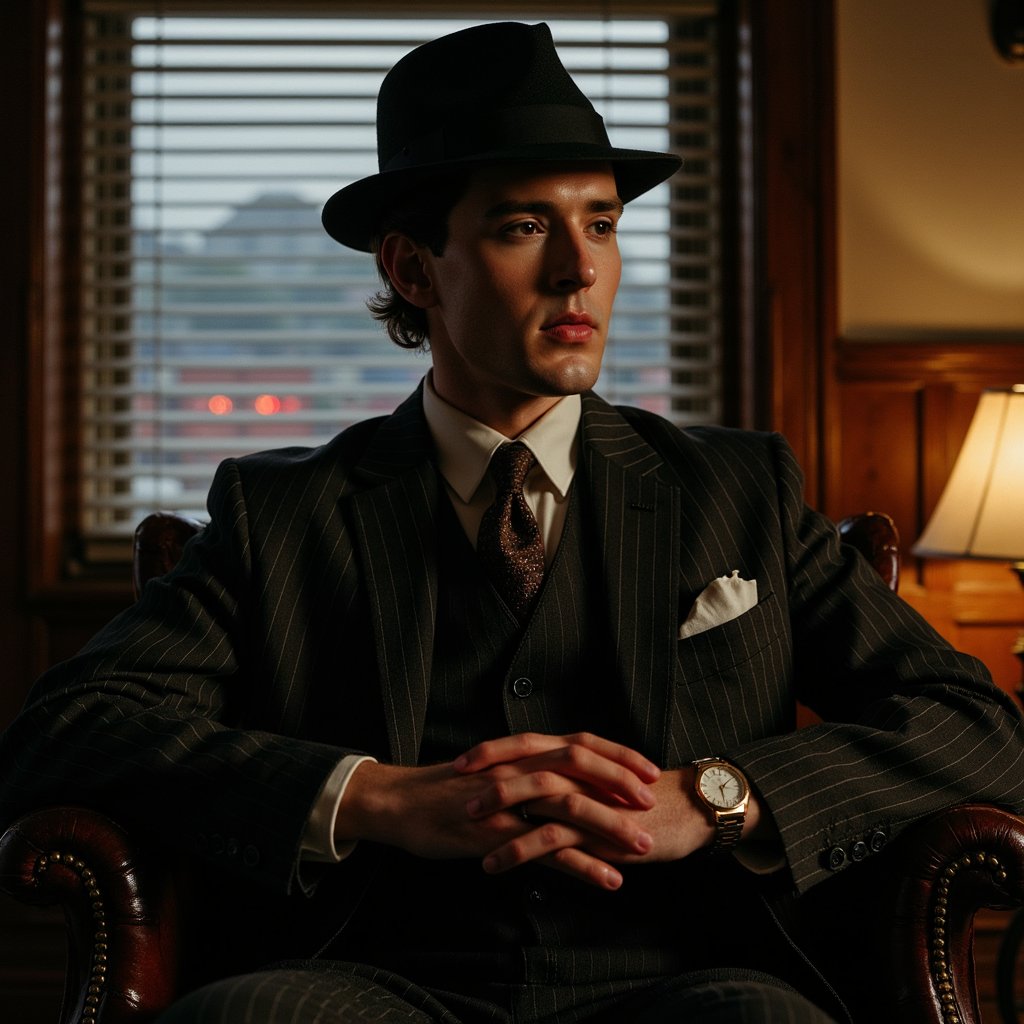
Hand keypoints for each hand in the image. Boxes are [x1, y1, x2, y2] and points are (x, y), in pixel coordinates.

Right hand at [335, 732, 661, 889]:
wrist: (399, 802)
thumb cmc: (445, 789)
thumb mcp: (491, 769)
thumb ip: (526, 769)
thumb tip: (562, 775)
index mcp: (521, 752)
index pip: (579, 743)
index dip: (617, 755)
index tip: (648, 769)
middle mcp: (519, 769)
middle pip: (580, 767)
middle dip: (621, 784)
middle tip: (652, 803)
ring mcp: (507, 800)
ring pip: (569, 807)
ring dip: (610, 827)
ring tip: (641, 848)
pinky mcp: (496, 833)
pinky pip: (545, 850)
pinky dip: (580, 865)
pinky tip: (607, 880)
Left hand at [460, 737, 773, 877]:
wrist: (690, 812)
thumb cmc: (644, 800)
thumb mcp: (602, 784)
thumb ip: (572, 780)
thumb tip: (535, 785)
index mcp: (579, 756)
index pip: (529, 743)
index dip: (493, 749)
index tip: (461, 760)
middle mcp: (582, 770)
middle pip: (527, 760)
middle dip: (488, 771)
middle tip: (453, 785)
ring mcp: (590, 797)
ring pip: (537, 795)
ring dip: (498, 809)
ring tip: (466, 824)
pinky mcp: (598, 829)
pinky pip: (552, 838)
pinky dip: (520, 848)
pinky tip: (494, 863)